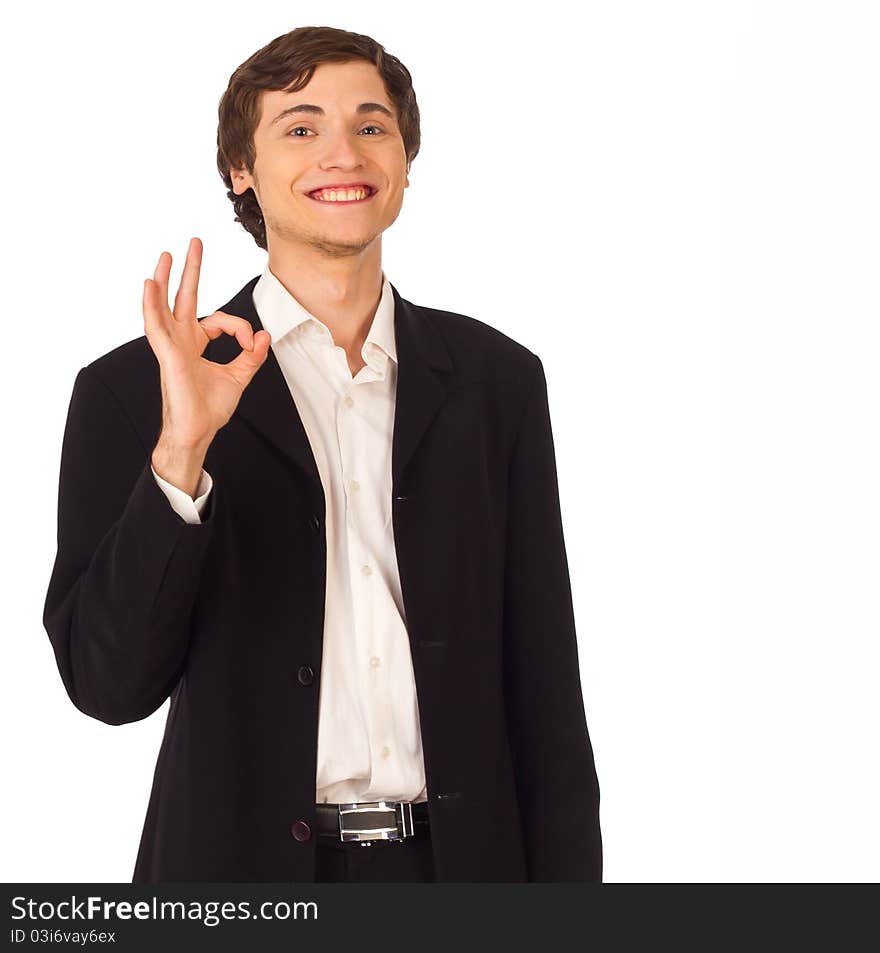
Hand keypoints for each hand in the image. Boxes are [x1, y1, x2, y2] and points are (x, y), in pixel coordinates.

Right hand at [143, 237, 270, 449]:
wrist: (197, 431)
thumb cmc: (209, 408)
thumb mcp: (239, 377)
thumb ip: (252, 356)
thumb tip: (264, 335)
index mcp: (195, 344)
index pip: (218, 320)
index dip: (240, 328)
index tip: (252, 343)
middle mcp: (180, 341)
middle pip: (183, 298)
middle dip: (190, 270)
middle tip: (194, 242)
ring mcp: (171, 347)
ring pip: (164, 306)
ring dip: (164, 279)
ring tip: (166, 256)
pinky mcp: (168, 356)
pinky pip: (156, 326)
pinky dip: (152, 305)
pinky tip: (149, 285)